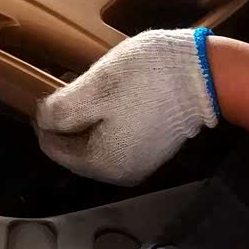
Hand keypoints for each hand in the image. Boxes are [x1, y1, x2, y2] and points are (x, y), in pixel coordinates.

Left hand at [36, 28, 219, 185]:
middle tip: (65, 89)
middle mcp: (120, 173)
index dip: (44, 120)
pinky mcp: (154, 149)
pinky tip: (112, 98)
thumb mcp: (94, 89)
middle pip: (75, 148)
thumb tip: (43, 120)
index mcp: (102, 163)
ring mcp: (140, 163)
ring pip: (97, 143)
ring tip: (88, 91)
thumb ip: (61, 110)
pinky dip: (108, 120)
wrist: (206, 75)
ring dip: (88, 119)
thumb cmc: (147, 78)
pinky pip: (118, 138)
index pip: (54, 147)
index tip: (44, 94)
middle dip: (68, 121)